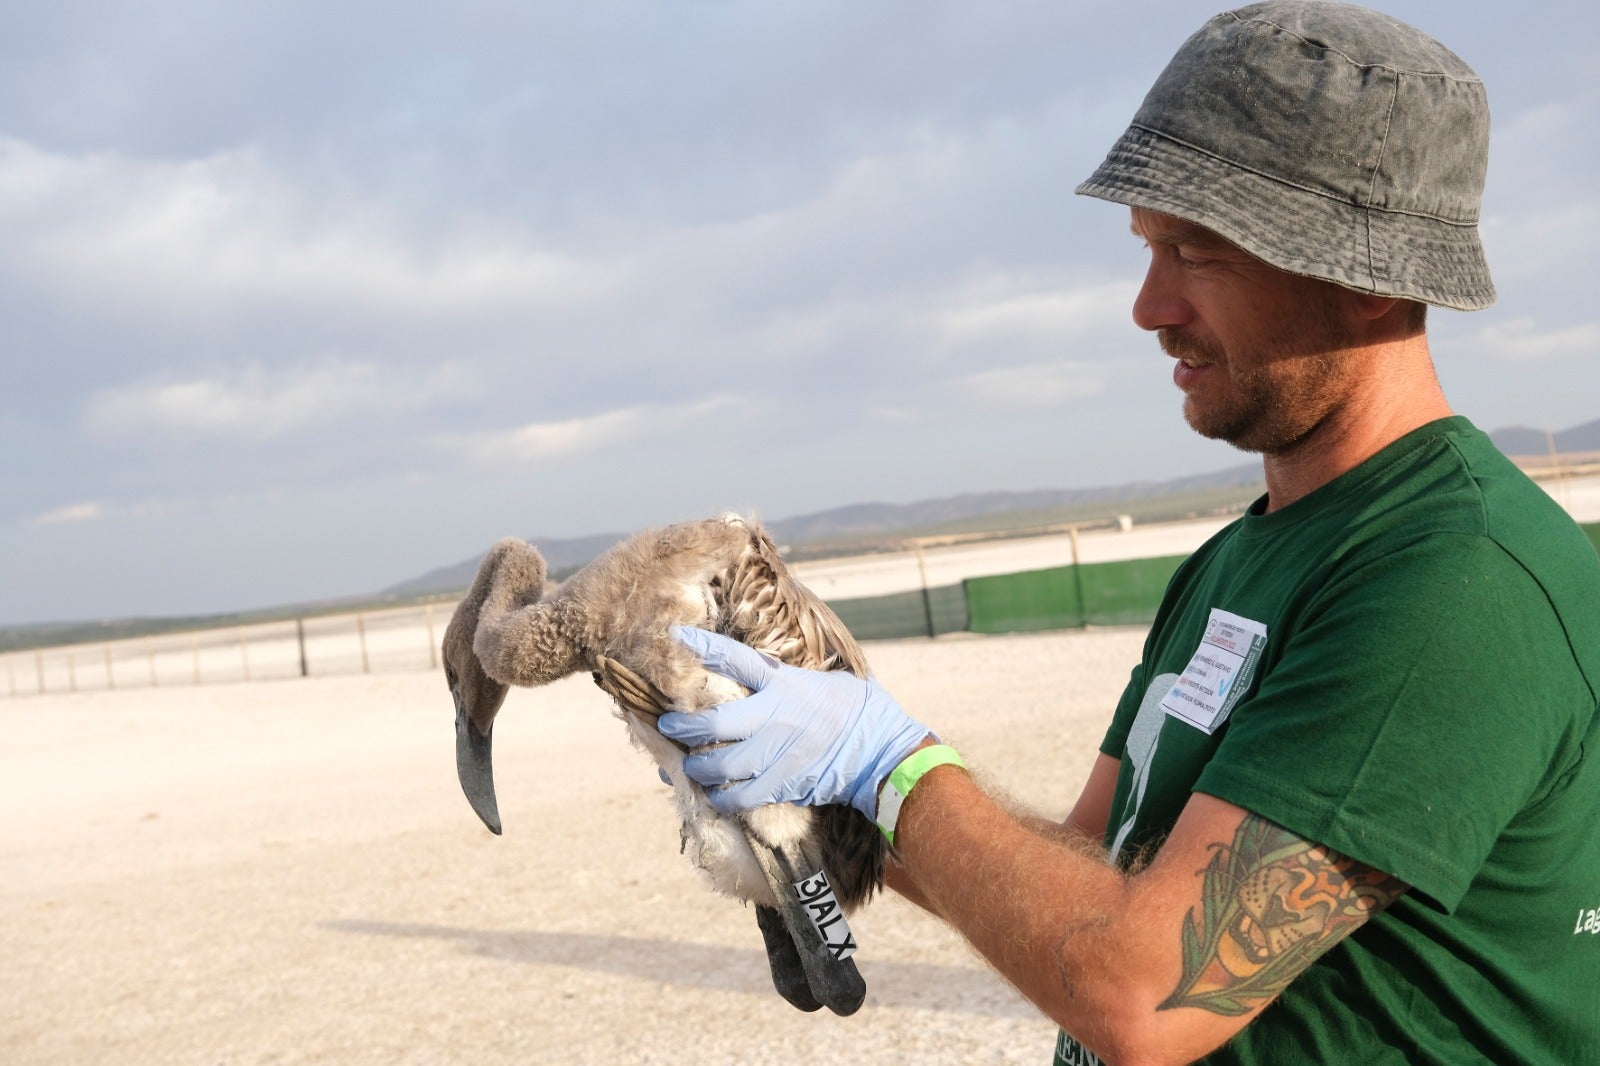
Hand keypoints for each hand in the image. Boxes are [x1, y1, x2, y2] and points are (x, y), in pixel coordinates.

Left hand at [658, 626, 930, 818]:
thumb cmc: (852, 709)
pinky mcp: (785, 784)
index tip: (676, 634)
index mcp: (785, 684)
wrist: (882, 750)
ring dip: (698, 769)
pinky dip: (721, 799)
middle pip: (715, 723)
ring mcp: (778, 754)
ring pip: (721, 766)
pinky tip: (714, 796)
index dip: (704, 646)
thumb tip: (748, 675)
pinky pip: (741, 798)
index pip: (737, 659)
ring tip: (690, 767)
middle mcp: (776, 717)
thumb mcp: (815, 682)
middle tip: (669, 727)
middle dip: (684, 728)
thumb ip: (779, 681)